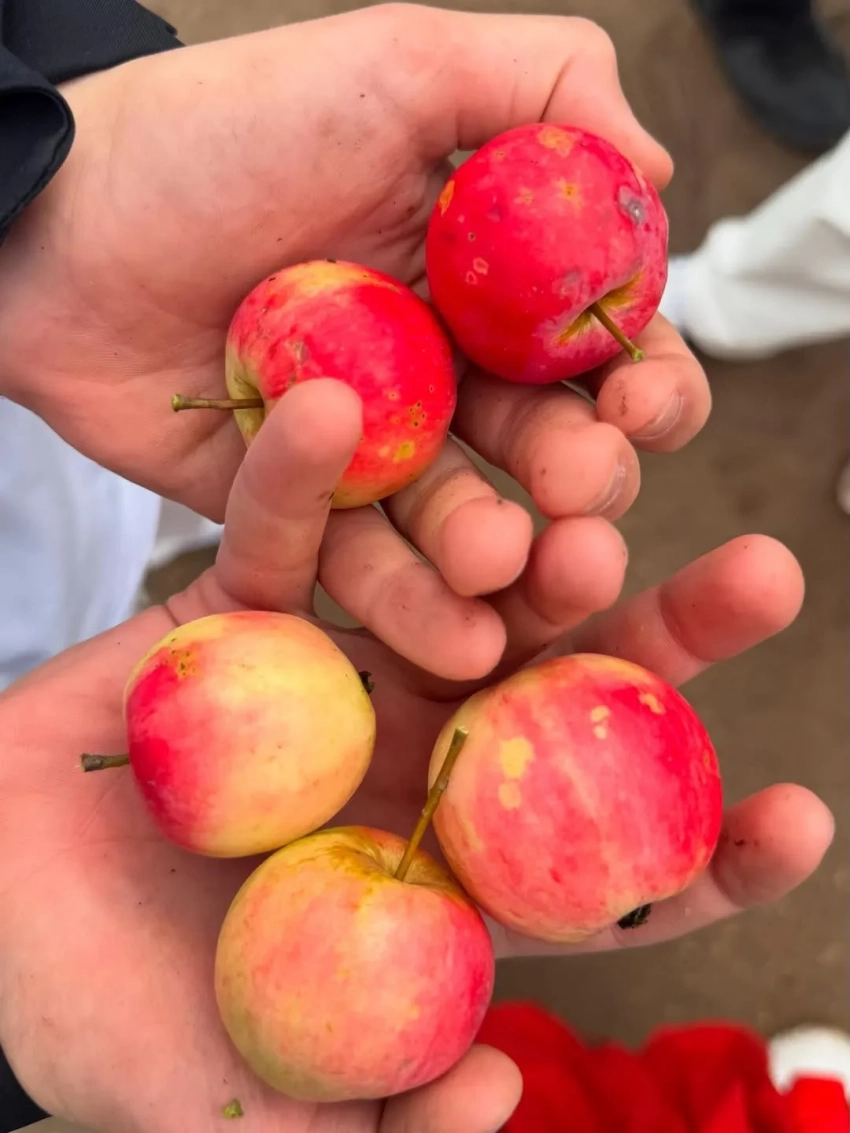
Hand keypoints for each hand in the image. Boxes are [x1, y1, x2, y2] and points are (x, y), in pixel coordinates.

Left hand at [0, 4, 710, 680]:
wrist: (60, 226)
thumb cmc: (220, 136)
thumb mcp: (396, 63)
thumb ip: (547, 86)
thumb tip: (659, 177)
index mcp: (488, 280)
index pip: (603, 346)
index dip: (644, 381)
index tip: (639, 404)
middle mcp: (446, 370)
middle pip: (549, 446)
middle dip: (584, 477)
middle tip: (580, 494)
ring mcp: (376, 448)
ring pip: (465, 519)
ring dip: (501, 554)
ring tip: (506, 566)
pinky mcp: (305, 511)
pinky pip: (365, 565)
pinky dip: (409, 599)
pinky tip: (457, 633)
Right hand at [0, 382, 830, 1132]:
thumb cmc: (102, 1028)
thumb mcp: (235, 1109)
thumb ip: (370, 1124)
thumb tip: (497, 1092)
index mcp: (444, 883)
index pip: (601, 877)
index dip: (704, 855)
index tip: (799, 817)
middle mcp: (413, 764)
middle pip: (559, 699)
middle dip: (662, 639)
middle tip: (765, 575)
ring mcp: (336, 679)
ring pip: (448, 593)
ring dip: (518, 533)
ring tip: (598, 483)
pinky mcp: (242, 619)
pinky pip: (282, 542)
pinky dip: (306, 482)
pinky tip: (343, 411)